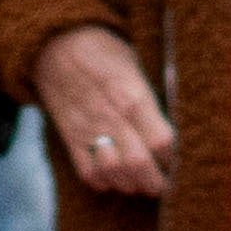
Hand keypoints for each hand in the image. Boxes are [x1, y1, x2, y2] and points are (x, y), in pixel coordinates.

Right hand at [31, 24, 176, 199]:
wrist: (56, 46)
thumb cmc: (104, 53)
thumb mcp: (135, 67)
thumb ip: (150, 100)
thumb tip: (167, 133)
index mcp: (133, 96)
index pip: (161, 141)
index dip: (171, 158)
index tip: (174, 161)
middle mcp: (112, 116)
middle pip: (138, 164)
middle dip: (154, 182)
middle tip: (160, 184)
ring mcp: (89, 129)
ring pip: (113, 173)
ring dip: (129, 184)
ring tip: (137, 182)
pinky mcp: (70, 137)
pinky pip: (88, 172)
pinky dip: (103, 181)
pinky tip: (112, 176)